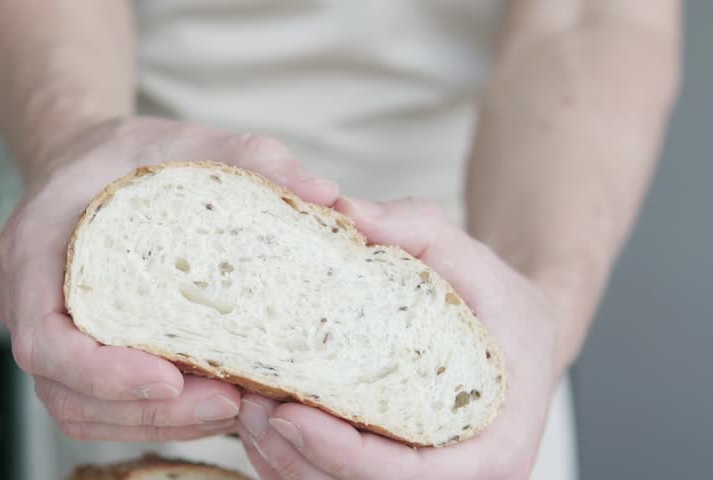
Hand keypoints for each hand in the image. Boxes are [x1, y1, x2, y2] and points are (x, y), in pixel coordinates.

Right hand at [0, 116, 338, 440]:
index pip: (43, 339)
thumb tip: (326, 195)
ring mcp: (51, 335)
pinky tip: (210, 402)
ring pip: (85, 411)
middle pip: (69, 393)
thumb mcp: (190, 142)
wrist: (92, 164)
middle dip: (150, 410)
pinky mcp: (78, 352)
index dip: (101, 373)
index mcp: (35, 251)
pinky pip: (103, 406)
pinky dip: (154, 416)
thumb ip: (251, 159)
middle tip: (228, 402)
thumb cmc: (133, 156)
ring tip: (229, 408)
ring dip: (157, 422)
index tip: (169, 376)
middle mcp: (31, 304)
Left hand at [237, 197, 564, 478]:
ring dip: (283, 459)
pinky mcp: (395, 469)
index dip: (342, 454)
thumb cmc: (504, 306)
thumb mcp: (476, 261)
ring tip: (243, 405)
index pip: (410, 474)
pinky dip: (291, 459)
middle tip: (246, 401)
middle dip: (295, 455)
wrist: (517, 336)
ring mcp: (425, 478)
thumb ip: (417, 230)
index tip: (287, 413)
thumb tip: (347, 210)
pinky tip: (261, 418)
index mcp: (491, 445)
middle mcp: (459, 476)